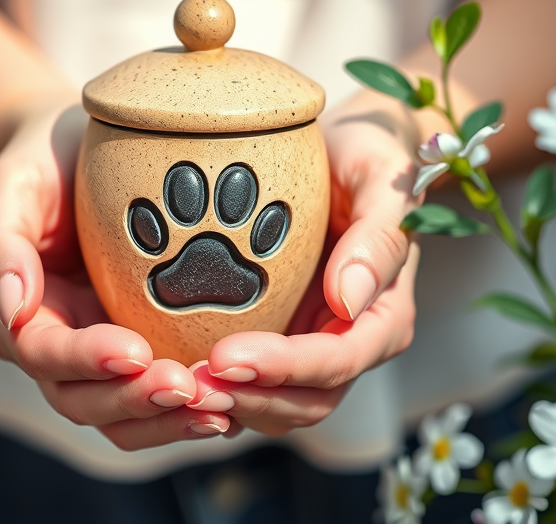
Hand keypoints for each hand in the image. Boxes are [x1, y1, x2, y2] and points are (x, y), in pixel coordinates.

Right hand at [0, 98, 233, 449]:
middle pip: (83, 401)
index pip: (43, 354)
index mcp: (21, 316)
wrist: (88, 151)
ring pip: (124, 418)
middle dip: (134, 401)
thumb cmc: (47, 160)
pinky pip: (162, 403)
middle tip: (188, 387)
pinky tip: (236, 407)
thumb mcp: (15, 185)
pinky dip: (192, 412)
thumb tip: (13, 308)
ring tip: (221, 411)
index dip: (86, 360)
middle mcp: (59, 349)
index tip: (135, 352)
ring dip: (168, 421)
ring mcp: (104, 359)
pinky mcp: (149, 354)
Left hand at [187, 92, 421, 435]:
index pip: (339, 361)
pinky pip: (247, 385)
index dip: (284, 368)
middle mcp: (350, 342)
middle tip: (189, 385)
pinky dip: (216, 390)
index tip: (225, 357)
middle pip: (306, 402)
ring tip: (174, 388)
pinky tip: (172, 374)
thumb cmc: (366, 155)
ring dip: (228, 405)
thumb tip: (348, 300)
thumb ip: (378, 236)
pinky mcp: (277, 340)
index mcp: (383, 315)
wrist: (341, 149)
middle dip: (249, 401)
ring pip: (275, 406)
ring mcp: (311, 347)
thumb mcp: (381, 176)